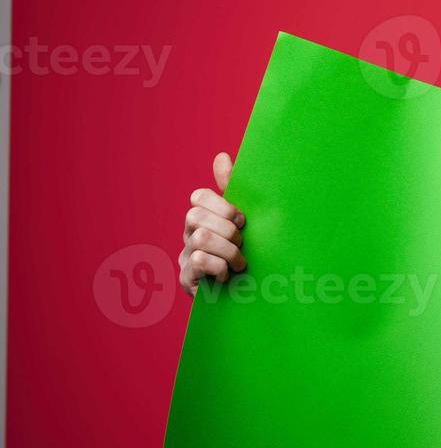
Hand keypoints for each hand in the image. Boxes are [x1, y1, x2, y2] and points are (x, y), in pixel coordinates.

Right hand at [178, 152, 246, 295]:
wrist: (250, 292)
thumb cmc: (247, 250)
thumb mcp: (244, 220)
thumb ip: (233, 189)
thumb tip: (221, 156)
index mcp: (202, 217)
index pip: (199, 197)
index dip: (223, 206)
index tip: (242, 220)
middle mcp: (188, 235)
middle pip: (196, 216)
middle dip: (227, 230)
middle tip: (242, 244)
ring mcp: (184, 257)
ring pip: (200, 239)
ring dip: (228, 251)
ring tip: (239, 264)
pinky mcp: (185, 279)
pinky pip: (197, 261)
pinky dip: (219, 267)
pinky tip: (227, 276)